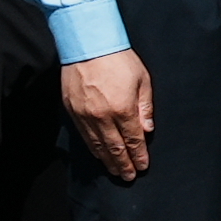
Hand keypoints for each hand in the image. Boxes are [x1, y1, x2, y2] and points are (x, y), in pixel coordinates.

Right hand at [61, 49, 154, 183]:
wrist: (87, 43)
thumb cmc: (118, 58)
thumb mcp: (142, 79)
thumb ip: (145, 107)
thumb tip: (147, 130)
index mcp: (123, 109)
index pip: (133, 140)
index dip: (138, 155)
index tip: (143, 166)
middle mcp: (103, 116)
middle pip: (115, 148)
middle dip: (124, 164)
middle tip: (129, 176)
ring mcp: (85, 115)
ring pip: (98, 145)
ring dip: (108, 161)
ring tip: (116, 171)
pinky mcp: (72, 111)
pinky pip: (84, 136)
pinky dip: (93, 148)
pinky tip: (99, 155)